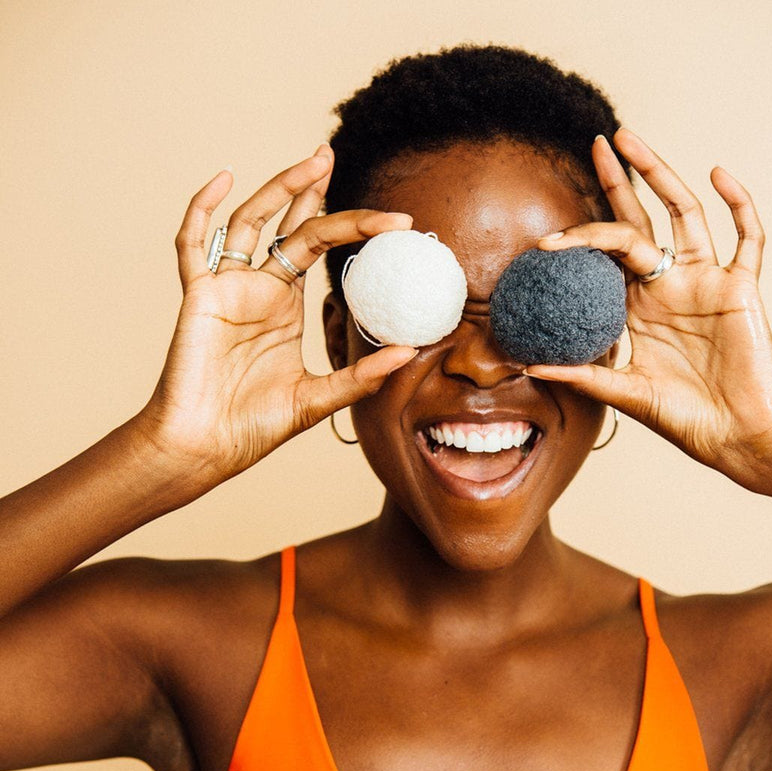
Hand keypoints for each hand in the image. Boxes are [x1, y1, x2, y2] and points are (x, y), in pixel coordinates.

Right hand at [138, 144, 416, 482]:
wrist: (207, 445)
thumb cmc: (254, 426)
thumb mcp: (319, 398)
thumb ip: (361, 375)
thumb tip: (410, 351)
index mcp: (284, 307)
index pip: (319, 249)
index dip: (354, 230)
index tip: (396, 220)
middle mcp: (258, 289)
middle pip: (287, 225)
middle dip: (309, 189)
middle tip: (331, 156)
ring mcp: (227, 287)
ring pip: (250, 222)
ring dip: (278, 188)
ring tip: (314, 161)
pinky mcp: (198, 296)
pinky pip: (193, 245)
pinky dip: (203, 209)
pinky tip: (224, 179)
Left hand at [527, 129, 771, 484]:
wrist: (736, 435)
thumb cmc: (685, 417)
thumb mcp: (624, 393)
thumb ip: (583, 374)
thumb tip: (528, 365)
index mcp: (639, 307)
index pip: (606, 257)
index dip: (579, 239)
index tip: (543, 242)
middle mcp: (669, 285)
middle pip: (641, 219)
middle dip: (620, 181)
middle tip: (597, 143)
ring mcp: (706, 281)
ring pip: (684, 215)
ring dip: (661, 175)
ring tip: (632, 140)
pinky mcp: (742, 287)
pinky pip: (747, 237)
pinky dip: (738, 204)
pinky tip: (717, 174)